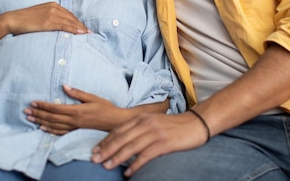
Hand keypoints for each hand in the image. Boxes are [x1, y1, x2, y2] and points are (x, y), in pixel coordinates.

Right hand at [2, 3, 90, 36]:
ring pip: (70, 21)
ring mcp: (50, 13)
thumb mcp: (39, 16)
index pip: (69, 14)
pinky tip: (79, 33)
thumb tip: (57, 27)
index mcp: (52, 5)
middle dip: (81, 25)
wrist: (11, 20)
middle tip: (90, 32)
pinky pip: (64, 25)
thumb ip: (49, 19)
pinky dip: (73, 29)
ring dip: (80, 28)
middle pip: (71, 17)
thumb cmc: (24, 21)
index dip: (77, 21)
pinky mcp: (47, 21)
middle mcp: (53, 7)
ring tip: (87, 34)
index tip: (84, 28)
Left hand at [25, 85, 125, 134]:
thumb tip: (64, 86)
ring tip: (30, 120)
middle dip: (37, 114)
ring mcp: (74, 128)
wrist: (115, 122)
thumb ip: (77, 93)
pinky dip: (50, 131)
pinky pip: (60, 133)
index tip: (33, 103)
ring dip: (41, 122)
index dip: (43, 105)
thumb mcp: (92, 97)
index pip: (55, 108)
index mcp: (77, 110)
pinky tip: (43, 129)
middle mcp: (73, 121)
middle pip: (51, 118)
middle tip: (26, 112)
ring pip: (53, 126)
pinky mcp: (76, 132)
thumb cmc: (106, 108)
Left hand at [91, 112, 208, 176]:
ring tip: (106, 166)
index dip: (105, 141)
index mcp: (141, 117)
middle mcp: (146, 123)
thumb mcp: (153, 122)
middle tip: (94, 159)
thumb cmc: (174, 125)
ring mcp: (155, 133)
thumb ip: (139, 129)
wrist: (195, 123)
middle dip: (106, 149)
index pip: (118, 130)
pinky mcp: (164, 143)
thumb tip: (123, 142)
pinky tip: (128, 172)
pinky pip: (145, 156)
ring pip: (131, 147)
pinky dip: (135, 164)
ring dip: (117, 157)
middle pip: (121, 138)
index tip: (95, 150)